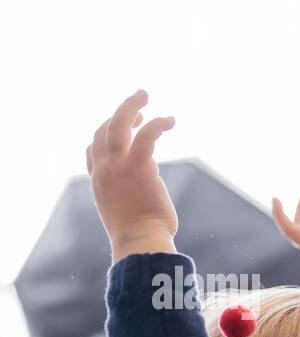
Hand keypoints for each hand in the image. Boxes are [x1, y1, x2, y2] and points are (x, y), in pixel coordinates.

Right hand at [86, 90, 177, 262]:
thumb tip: (143, 199)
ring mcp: (119, 167)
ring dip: (131, 106)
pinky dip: (157, 124)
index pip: (93, 150)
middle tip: (138, 99)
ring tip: (144, 94)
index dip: (104, 134)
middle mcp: (104, 170)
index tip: (120, 126)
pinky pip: (145, 136)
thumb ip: (127, 199)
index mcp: (99, 181)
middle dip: (119, 111)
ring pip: (118, 124)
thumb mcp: (124, 214)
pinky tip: (170, 120)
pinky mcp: (139, 167)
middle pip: (103, 130)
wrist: (140, 242)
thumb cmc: (140, 235)